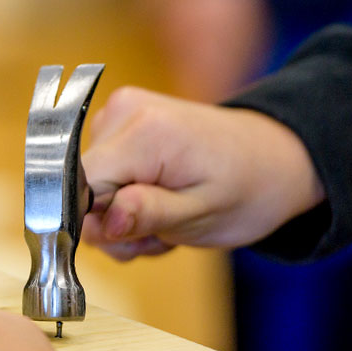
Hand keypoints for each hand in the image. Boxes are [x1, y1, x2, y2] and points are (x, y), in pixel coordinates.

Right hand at [82, 87, 324, 260]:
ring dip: (120, 217)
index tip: (131, 238)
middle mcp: (122, 112)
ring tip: (163, 218)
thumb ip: (149, 214)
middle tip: (158, 234)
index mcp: (144, 132)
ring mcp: (118, 112)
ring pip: (86, 188)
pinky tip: (155, 201)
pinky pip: (98, 174)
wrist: (272, 157)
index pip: (79, 186)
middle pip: (80, 189)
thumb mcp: (204, 214)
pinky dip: (122, 199)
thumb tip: (103, 221)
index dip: (97, 222)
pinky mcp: (118, 121)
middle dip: (113, 225)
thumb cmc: (247, 188)